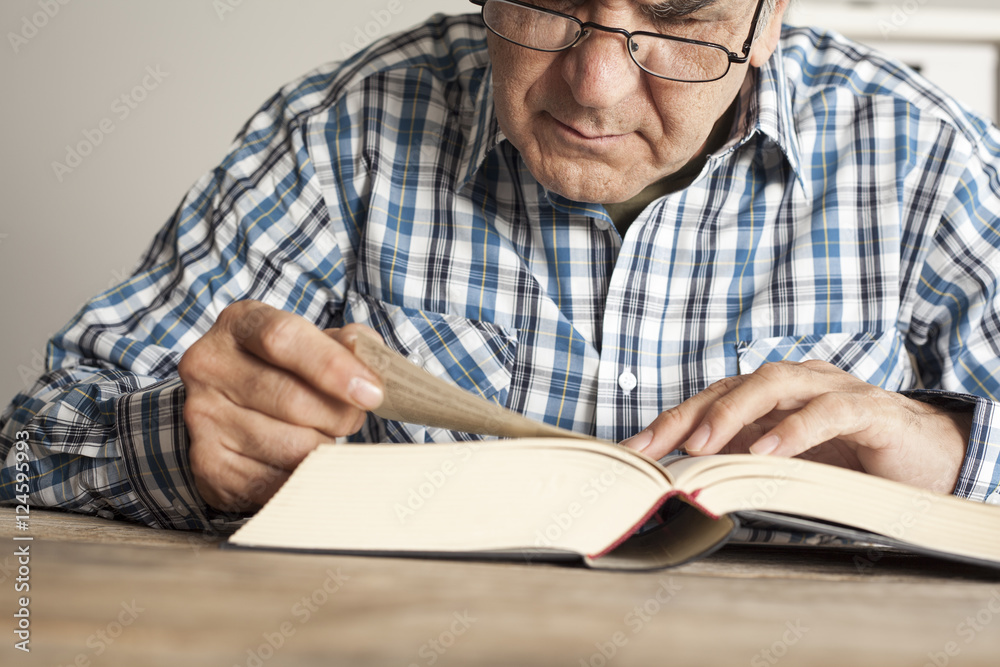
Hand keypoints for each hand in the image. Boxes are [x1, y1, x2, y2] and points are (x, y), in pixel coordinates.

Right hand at [178, 300, 383, 511]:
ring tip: (324, 435)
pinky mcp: (208, 464)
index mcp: (239, 324)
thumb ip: (344, 342)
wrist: (226, 409)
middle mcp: (210, 366)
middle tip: (353, 418)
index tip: (372, 392)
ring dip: (323, 447)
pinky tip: (304, 462)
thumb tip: (367, 350)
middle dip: (339, 415)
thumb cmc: (281, 370)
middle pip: (292, 399)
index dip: (333, 366)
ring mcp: (203, 417)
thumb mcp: (309, 342)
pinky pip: (277, 482)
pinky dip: (304, 477)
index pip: (283, 338)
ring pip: (290, 447)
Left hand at [621, 360, 971, 493]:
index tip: (631, 453)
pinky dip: (795, 430)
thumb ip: (746, 466)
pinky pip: (827, 411)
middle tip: (652, 449)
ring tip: (702, 445)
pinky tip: (768, 452)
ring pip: (772, 384)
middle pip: (730, 386)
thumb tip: (686, 488)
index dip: (668, 424)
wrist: (933, 459)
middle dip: (687, 416)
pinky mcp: (869, 408)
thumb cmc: (854, 461)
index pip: (709, 400)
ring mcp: (832, 388)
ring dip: (732, 413)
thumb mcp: (790, 467)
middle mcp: (796, 382)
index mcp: (772, 396)